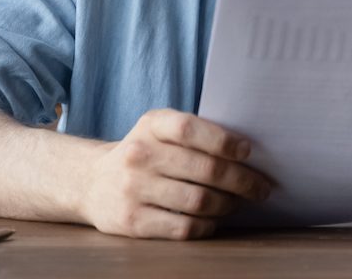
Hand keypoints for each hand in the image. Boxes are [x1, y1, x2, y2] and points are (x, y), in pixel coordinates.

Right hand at [79, 109, 272, 239]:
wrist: (91, 182)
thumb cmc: (142, 154)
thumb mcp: (157, 130)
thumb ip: (193, 134)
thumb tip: (246, 153)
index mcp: (151, 125)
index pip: (191, 129)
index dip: (224, 141)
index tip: (248, 152)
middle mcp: (139, 154)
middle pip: (204, 169)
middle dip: (241, 180)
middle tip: (260, 187)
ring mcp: (134, 189)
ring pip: (198, 200)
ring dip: (227, 204)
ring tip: (237, 203)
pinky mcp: (132, 221)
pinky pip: (183, 227)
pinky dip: (207, 225)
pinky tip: (214, 220)